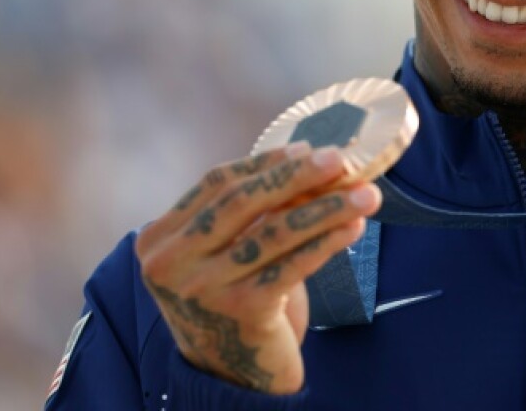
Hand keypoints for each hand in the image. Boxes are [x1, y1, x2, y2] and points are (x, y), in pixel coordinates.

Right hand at [134, 144, 380, 393]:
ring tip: (366, 195)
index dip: (265, 162)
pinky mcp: (242, 313)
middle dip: (296, 175)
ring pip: (273, 232)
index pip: (216, 183)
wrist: (232, 377)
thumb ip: (252, 211)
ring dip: (325, 208)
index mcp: (158, 240)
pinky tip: (354, 228)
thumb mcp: (225, 252)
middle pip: (241, 201)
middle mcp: (170, 265)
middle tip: (340, 160)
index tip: (309, 148)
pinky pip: (293, 265)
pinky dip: (327, 242)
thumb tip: (309, 156)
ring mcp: (203, 290)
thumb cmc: (233, 299)